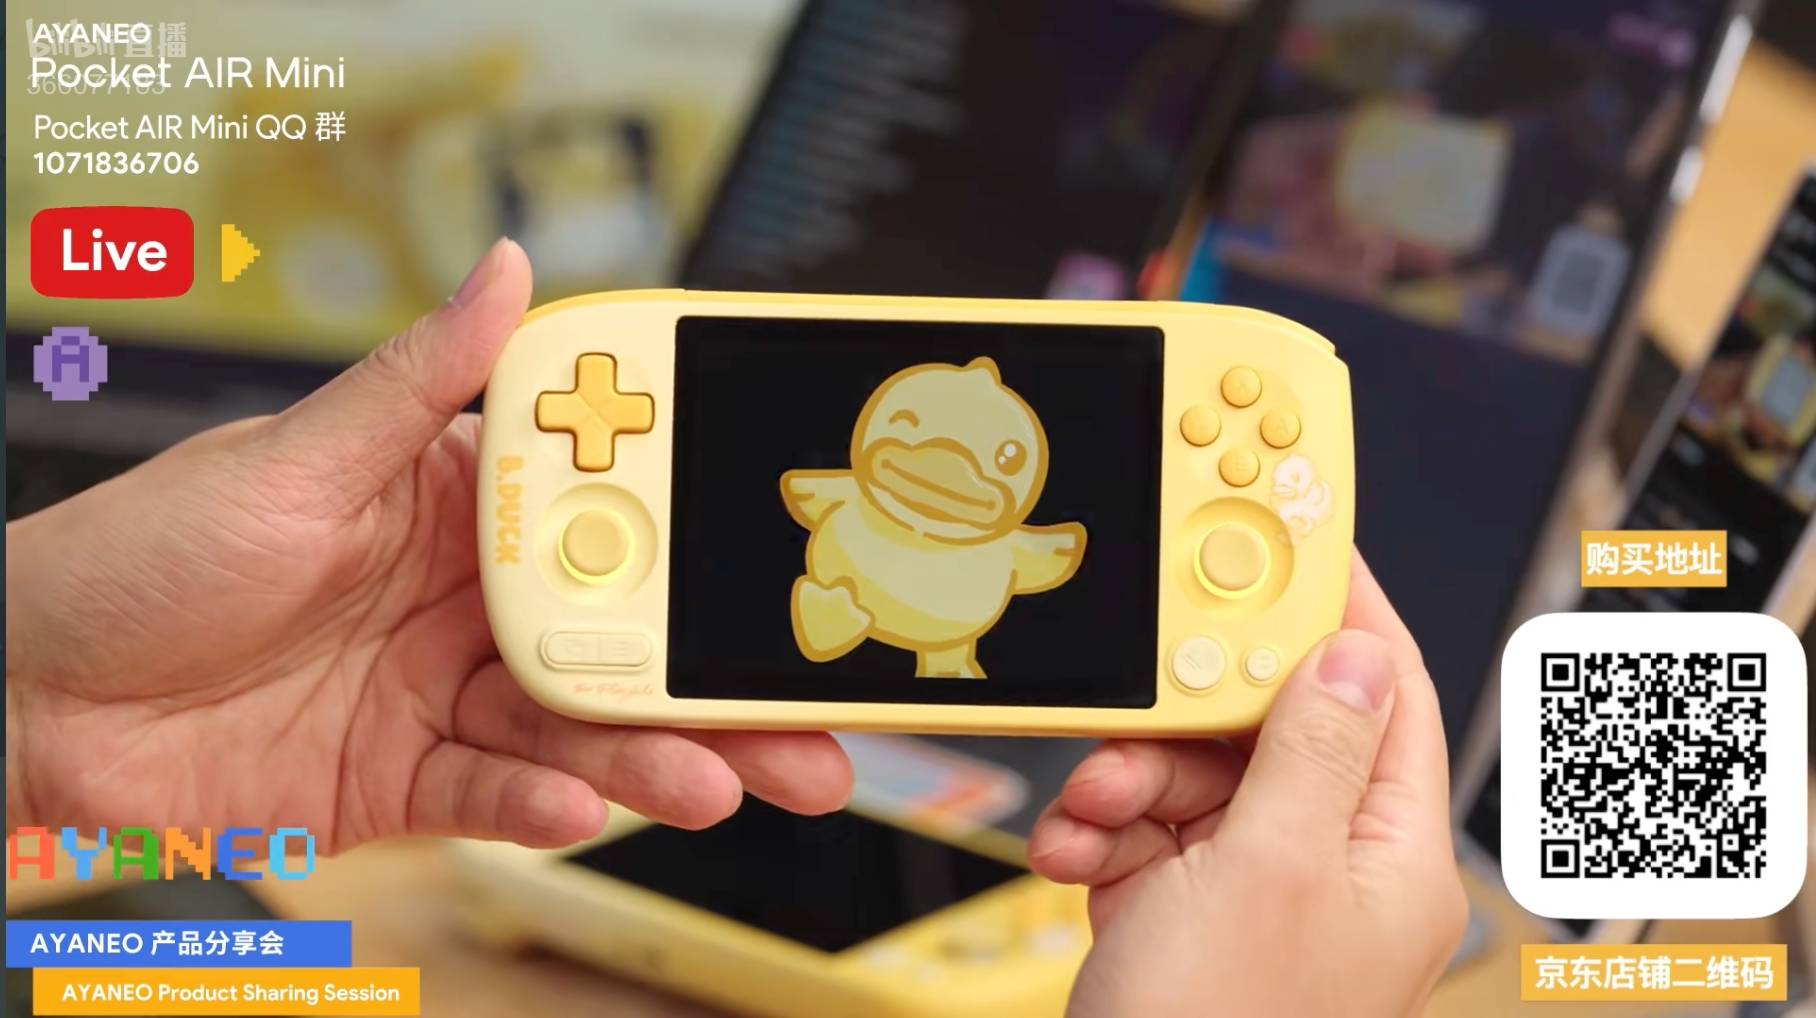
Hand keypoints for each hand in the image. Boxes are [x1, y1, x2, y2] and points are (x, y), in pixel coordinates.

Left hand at [6, 240, 852, 851]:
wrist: (26, 697)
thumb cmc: (140, 552)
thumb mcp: (294, 456)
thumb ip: (422, 383)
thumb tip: (511, 268)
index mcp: (460, 508)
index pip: (608, 524)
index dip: (699, 548)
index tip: (778, 570)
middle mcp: (467, 603)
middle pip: (623, 645)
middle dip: (717, 687)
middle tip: (807, 724)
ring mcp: (441, 697)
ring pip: (578, 729)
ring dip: (652, 756)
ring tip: (713, 779)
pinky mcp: (404, 782)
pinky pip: (494, 795)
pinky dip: (539, 802)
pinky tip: (576, 803)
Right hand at [1029, 554, 1465, 1017]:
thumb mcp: (1267, 867)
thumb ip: (1312, 748)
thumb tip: (1352, 652)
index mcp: (1390, 855)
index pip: (1386, 694)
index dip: (1339, 615)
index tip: (1291, 549)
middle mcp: (1333, 869)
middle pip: (1266, 732)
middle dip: (1183, 725)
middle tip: (1133, 719)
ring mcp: (1259, 896)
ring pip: (1194, 781)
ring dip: (1127, 786)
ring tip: (1090, 816)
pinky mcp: (1191, 917)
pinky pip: (1149, 835)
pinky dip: (1104, 834)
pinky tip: (1075, 855)